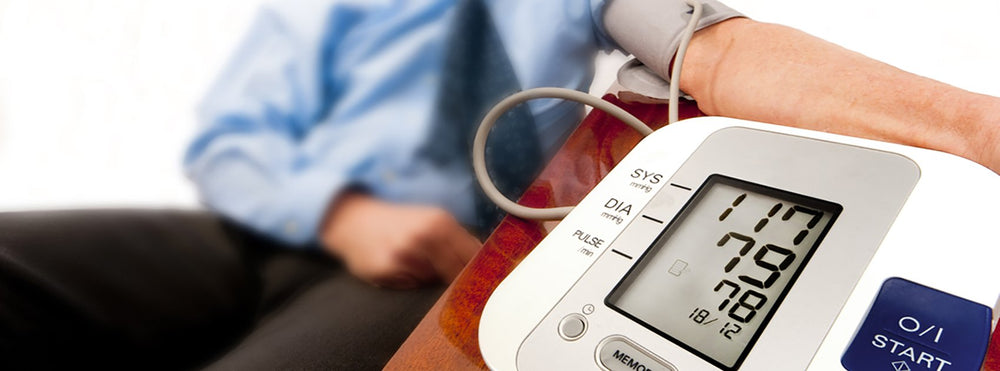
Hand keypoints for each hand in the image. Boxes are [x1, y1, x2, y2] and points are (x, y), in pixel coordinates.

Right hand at [320, 191, 481, 288]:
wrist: (353, 219)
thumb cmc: (397, 222)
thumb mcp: (430, 220)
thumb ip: (457, 240)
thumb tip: (486, 261)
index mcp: (440, 222)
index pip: (473, 256)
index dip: (481, 271)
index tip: (485, 282)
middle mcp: (424, 237)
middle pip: (457, 274)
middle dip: (459, 281)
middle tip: (455, 284)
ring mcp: (404, 254)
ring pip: (433, 283)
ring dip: (431, 281)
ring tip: (415, 265)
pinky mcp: (386, 270)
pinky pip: (410, 286)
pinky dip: (409, 282)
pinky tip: (398, 268)